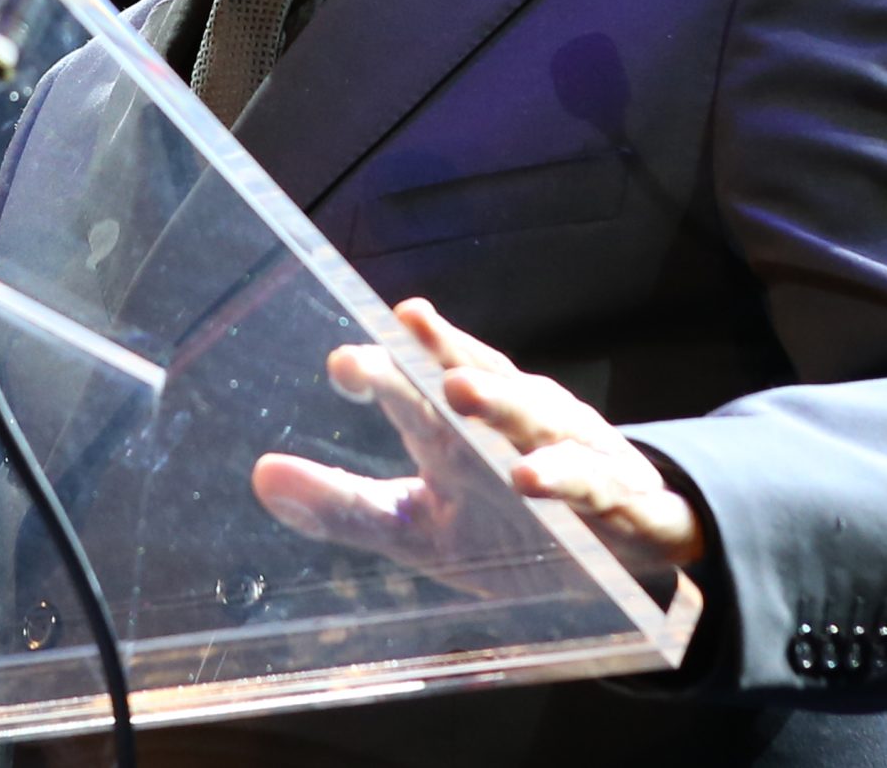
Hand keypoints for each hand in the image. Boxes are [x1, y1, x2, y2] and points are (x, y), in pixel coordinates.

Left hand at [251, 298, 705, 586]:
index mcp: (463, 427)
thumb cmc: (509, 528)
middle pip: (482, 376)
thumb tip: (260, 474)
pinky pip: (596, 484)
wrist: (626, 558)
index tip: (342, 363)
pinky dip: (568, 477)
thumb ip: (343, 505)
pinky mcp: (620, 500)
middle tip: (410, 327)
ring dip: (501, 401)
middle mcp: (517, 423)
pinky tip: (534, 477)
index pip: (419, 385)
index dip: (387, 368)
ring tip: (461, 392)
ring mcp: (573, 454)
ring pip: (539, 416)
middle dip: (446, 352)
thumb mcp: (418, 527)